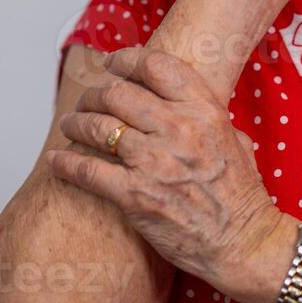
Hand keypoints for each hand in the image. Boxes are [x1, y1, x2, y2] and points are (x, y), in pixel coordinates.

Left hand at [44, 46, 285, 287]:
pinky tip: (57, 160)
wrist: (244, 242)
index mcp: (203, 110)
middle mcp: (178, 128)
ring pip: (98, 127)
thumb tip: (183, 100)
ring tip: (69, 125)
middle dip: (94, 94)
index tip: (112, 65)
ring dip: (76, 123)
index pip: (155, 65)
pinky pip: (88, 170)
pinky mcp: (136, 195)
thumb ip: (206, 114)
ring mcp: (155, 161)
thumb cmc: (240, 196)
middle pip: (117, 92)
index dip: (127, 60)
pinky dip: (66, 162)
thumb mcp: (234, 139)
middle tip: (86, 102)